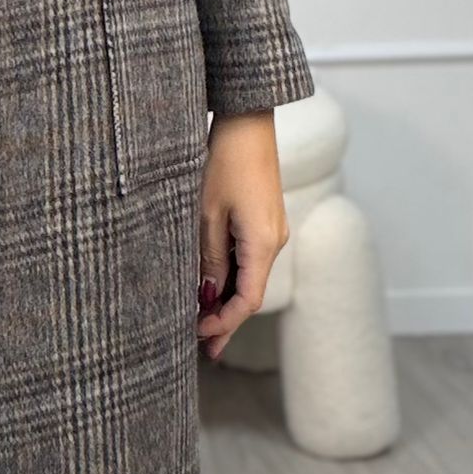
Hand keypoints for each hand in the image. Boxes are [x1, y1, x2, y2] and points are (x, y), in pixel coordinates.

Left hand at [196, 111, 288, 360]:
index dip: (223, 323)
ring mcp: (270, 231)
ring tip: (201, 324)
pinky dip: (229, 278)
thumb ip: (208, 257)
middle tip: (204, 350)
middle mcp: (274, 241)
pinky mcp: (263, 220)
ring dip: (225, 300)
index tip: (199, 337)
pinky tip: (209, 288)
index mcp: (263, 244)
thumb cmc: (223, 162)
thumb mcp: (206, 214)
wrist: (246, 123)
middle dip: (225, 321)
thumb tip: (206, 295)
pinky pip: (248, 258)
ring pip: (248, 277)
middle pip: (250, 293)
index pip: (247, 300)